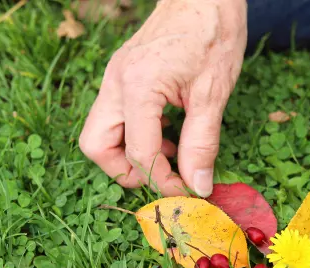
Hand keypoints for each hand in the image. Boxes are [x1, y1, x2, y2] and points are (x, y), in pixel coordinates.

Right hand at [79, 0, 246, 196]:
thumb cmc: (212, 35)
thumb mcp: (213, 94)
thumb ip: (202, 143)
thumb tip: (198, 185)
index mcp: (137, 87)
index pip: (139, 153)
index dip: (162, 181)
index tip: (187, 191)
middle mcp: (116, 83)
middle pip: (97, 146)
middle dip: (127, 171)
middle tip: (163, 176)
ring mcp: (115, 79)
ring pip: (101, 133)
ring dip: (130, 154)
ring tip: (170, 153)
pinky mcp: (123, 77)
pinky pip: (116, 117)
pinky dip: (136, 135)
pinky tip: (167, 133)